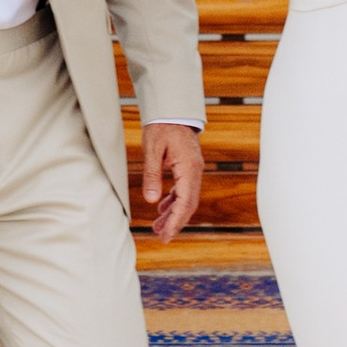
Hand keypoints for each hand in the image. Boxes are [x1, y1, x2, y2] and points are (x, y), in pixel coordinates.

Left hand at [143, 122, 203, 240]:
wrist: (172, 110)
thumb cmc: (162, 126)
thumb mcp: (152, 150)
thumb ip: (152, 175)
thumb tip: (152, 201)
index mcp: (189, 168)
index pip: (185, 202)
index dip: (176, 221)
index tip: (166, 236)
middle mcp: (195, 171)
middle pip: (188, 204)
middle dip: (176, 222)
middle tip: (162, 237)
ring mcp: (193, 170)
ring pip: (186, 198)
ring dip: (174, 213)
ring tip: (158, 227)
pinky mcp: (188, 167)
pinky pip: (184, 189)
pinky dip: (174, 201)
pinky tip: (163, 208)